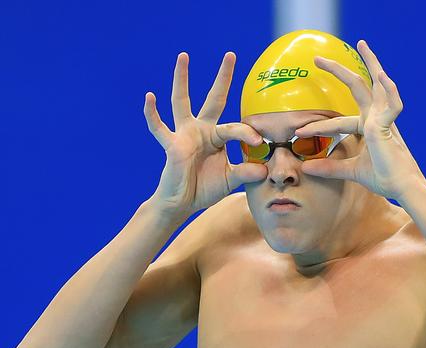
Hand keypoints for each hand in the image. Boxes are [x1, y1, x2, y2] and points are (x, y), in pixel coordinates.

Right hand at [144, 51, 266, 219]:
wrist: (182, 203)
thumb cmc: (205, 188)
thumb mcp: (231, 179)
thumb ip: (247, 172)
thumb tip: (265, 170)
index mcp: (216, 136)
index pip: (235, 128)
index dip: (247, 133)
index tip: (260, 142)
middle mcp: (200, 129)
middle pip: (213, 99)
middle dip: (222, 78)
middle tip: (231, 55)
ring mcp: (184, 135)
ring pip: (181, 102)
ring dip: (182, 79)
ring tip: (183, 57)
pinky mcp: (171, 145)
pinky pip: (158, 128)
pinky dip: (152, 114)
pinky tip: (149, 97)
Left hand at [294, 40, 425, 200]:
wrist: (401, 188)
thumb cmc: (383, 178)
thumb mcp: (351, 170)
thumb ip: (330, 167)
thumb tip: (306, 168)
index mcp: (369, 127)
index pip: (338, 121)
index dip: (318, 126)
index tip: (298, 131)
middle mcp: (376, 118)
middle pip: (358, 87)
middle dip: (339, 71)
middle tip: (318, 59)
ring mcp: (384, 119)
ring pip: (375, 85)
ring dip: (371, 62)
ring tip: (362, 43)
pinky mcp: (389, 126)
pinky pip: (392, 104)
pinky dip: (389, 89)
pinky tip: (382, 76)